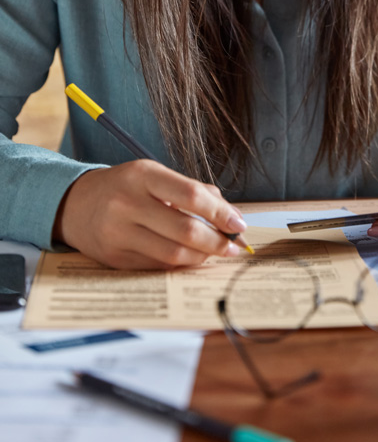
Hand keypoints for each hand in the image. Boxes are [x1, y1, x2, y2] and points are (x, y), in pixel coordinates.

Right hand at [52, 161, 247, 268]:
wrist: (76, 204)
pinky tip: (192, 258)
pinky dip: (181, 264)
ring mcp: (119, 233)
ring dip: (202, 256)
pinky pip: (157, 266)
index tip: (238, 224)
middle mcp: (128, 203)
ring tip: (216, 252)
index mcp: (143, 176)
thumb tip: (230, 215)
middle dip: (216, 241)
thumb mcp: (155, 176)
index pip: (191, 195)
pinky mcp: (115, 258)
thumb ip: (193, 190)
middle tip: (234, 245)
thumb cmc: (125, 187)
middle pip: (184, 230)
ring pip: (173, 254)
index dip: (220, 213)